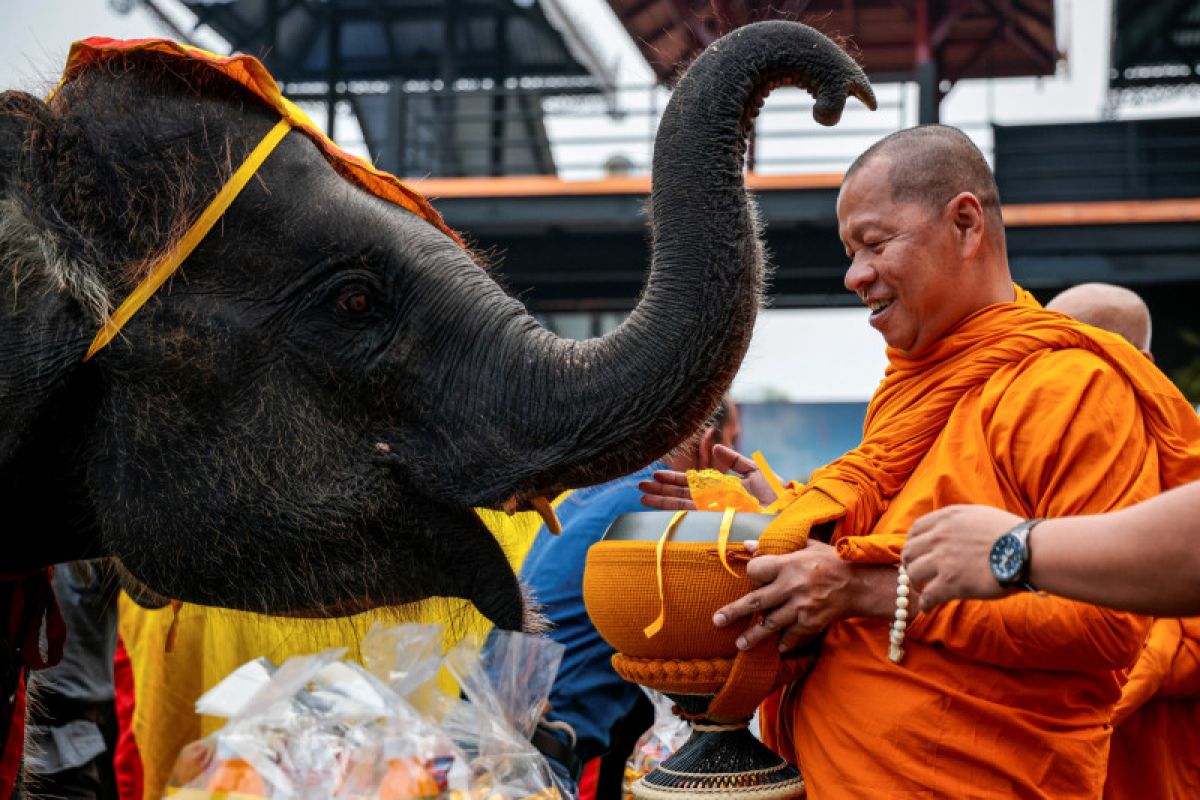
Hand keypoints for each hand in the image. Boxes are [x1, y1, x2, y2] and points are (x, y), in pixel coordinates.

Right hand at [639, 445, 777, 510]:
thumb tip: (716, 446)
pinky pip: (692, 514)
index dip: (673, 480)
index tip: (655, 475)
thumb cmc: (775, 495)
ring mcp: (714, 512)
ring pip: (681, 504)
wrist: (787, 512)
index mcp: (721, 490)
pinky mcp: (717, 519)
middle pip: (681, 495)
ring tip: (642, 496)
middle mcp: (713, 502)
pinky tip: (659, 509)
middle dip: (661, 491)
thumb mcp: (755, 472)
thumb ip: (735, 460)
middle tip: (639, 487)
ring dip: (661, 500)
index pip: (691, 484)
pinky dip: (675, 511)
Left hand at [711, 539, 865, 651]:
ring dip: (753, 636)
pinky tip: (776, 648)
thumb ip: (778, 546)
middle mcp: (792, 587)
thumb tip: (748, 545)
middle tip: (717, 621)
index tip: (752, 576)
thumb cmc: (832, 561)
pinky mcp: (811, 623)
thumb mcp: (807, 545)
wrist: (861, 584)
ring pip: (770, 624)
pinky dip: (783, 642)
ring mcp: (801, 608)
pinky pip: (791, 635)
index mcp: (789, 565)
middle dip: (734, 612)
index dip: (751, 573)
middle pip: (756, 602)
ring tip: (739, 645)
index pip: (756, 571)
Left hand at [902, 505, 1021, 610]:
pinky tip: (928, 608)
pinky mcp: (950, 582)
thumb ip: (961, 522)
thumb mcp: (981, 516)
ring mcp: (943, 559)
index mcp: (947, 518)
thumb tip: (954, 531)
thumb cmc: (1014, 535)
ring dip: (915, 584)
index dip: (914, 543)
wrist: (1028, 551)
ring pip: (913, 573)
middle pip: (909, 551)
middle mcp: (939, 536)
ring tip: (922, 591)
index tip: (917, 552)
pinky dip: (924, 603)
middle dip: (911, 563)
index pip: (916, 529)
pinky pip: (927, 596)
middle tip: (917, 574)